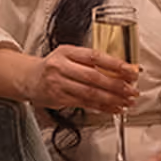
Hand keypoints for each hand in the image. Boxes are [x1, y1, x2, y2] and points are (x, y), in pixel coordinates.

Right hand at [23, 45, 137, 114]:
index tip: (131, 71)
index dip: (115, 65)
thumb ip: (89, 61)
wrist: (28, 78)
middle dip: (117, 86)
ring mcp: (58, 84)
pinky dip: (102, 107)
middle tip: (132, 90)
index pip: (95, 57)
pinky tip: (113, 109)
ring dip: (112, 99)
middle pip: (94, 77)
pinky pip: (84, 104)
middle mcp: (61, 66)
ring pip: (90, 93)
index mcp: (67, 51)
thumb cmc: (53, 66)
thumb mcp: (68, 56)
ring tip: (126, 102)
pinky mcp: (58, 98)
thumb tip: (120, 71)